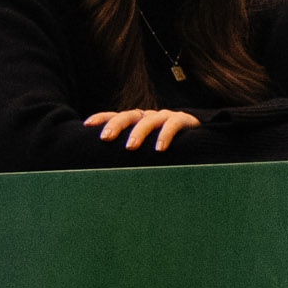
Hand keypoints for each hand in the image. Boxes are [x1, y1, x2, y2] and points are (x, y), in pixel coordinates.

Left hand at [85, 108, 199, 152]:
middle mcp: (149, 116)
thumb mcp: (145, 150)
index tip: (87, 125)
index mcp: (137, 121)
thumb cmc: (167, 150)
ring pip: (149, 120)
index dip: (102, 118)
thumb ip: (131, 154)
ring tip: (130, 147)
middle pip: (129, 115)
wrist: (201, 140)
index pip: (116, 115)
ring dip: (138, 132)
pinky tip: (160, 148)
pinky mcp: (183, 120)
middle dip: (116, 125)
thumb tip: (102, 172)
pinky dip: (165, 135)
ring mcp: (166, 117)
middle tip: (106, 138)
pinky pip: (172, 125)